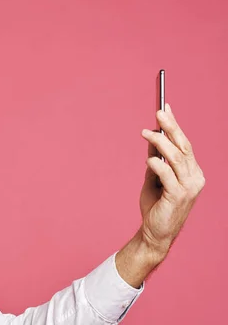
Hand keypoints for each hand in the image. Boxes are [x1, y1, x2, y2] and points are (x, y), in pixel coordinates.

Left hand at [139, 103, 205, 258]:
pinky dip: (157, 165)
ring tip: (145, 133)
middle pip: (184, 147)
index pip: (185, 144)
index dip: (175, 125)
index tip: (165, 108)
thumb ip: (155, 158)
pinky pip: (168, 176)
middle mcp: (195, 178)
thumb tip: (152, 134)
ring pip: (176, 158)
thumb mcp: (153, 177)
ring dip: (160, 142)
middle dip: (171, 127)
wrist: (155, 232)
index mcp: (192, 172)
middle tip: (158, 113)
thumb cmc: (156, 205)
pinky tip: (148, 160)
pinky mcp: (178, 197)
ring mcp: (189, 188)